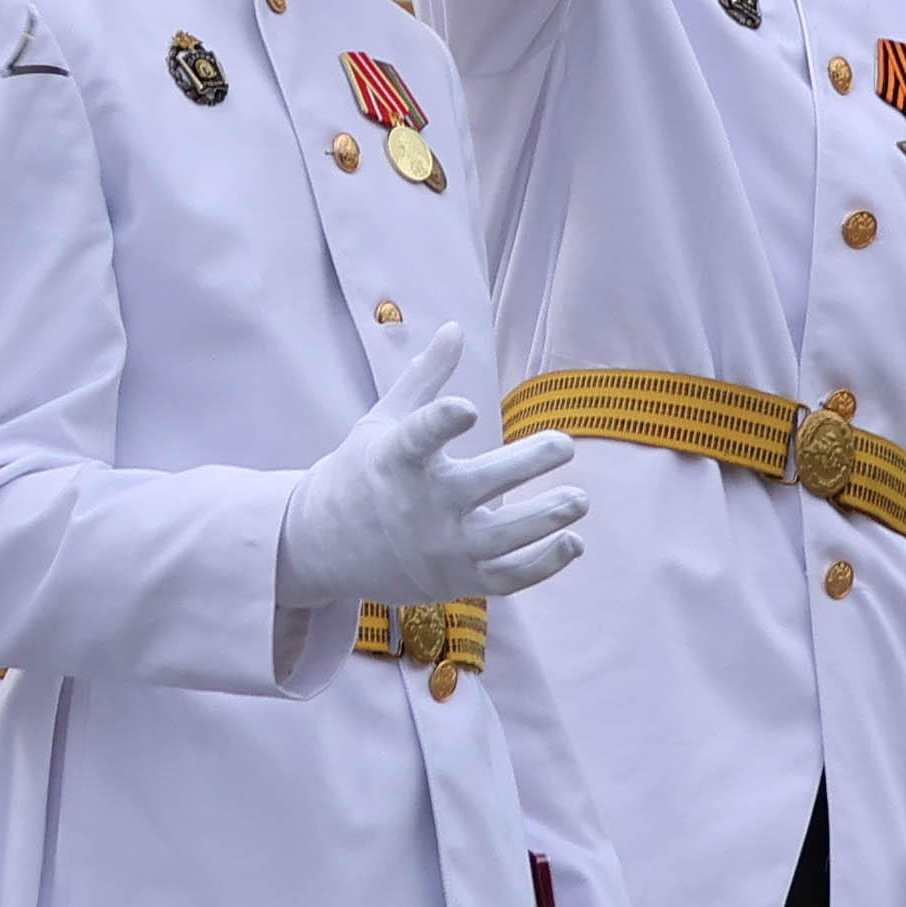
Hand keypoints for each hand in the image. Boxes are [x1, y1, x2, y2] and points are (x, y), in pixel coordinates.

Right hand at [274, 327, 584, 615]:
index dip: (441, 422)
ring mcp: (438, 548)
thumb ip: (425, 377)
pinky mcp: (455, 579)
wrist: (325, 545)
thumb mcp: (383, 420)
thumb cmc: (361, 472)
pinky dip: (543, 564)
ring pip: (500, 538)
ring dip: (544, 520)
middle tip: (564, 443)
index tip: (467, 408)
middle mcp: (418, 506)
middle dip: (525, 465)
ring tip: (580, 499)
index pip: (418, 438)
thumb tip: (456, 327)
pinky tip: (573, 540)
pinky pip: (506, 578)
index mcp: (394, 459)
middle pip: (478, 487)